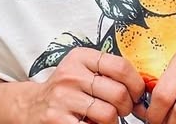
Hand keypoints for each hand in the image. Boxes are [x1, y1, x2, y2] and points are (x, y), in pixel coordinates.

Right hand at [27, 47, 145, 123]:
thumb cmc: (66, 89)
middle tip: (122, 110)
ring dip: (113, 122)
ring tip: (105, 119)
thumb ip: (107, 72)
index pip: (121, 66)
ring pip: (109, 114)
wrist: (31, 106)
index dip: (136, 84)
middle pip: (118, 93)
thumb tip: (144, 89)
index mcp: (80, 57)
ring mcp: (63, 99)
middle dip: (127, 107)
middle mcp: (71, 75)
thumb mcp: (82, 70)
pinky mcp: (58, 120)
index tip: (138, 94)